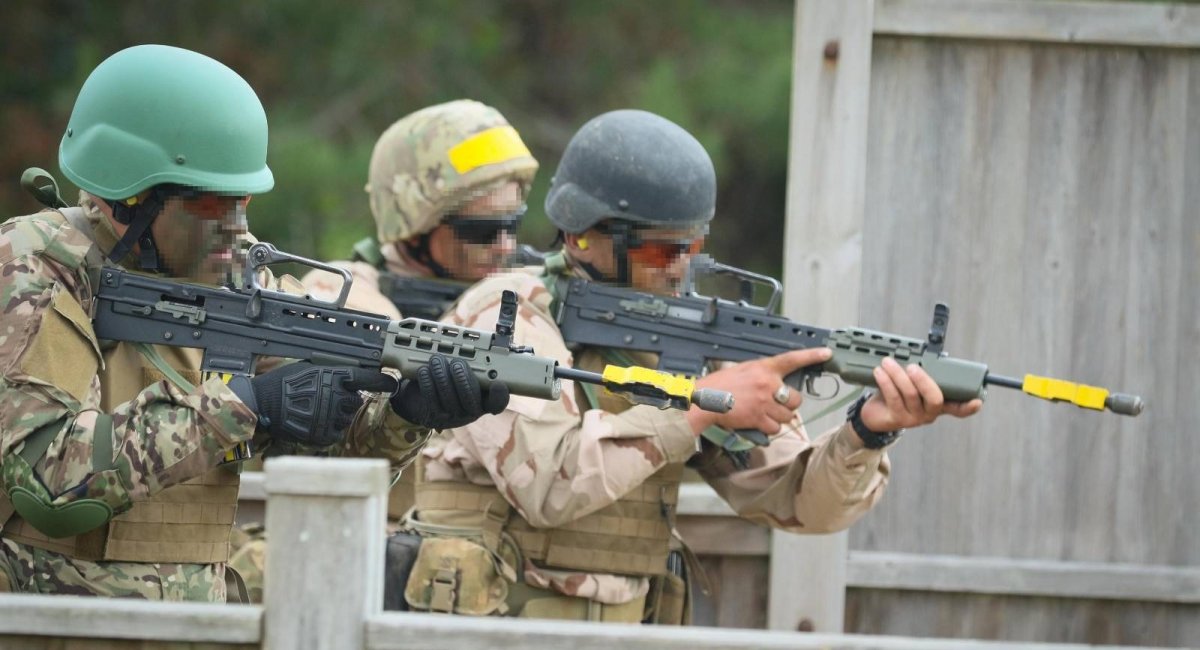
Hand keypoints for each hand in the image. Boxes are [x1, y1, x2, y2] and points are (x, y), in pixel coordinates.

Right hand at [229, 362, 393, 446]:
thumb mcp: (309, 368)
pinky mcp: (323, 434)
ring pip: (346, 418)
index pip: (367, 379)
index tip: (392, 383)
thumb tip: (350, 376)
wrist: (262, 404)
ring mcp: (330, 417)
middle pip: (356, 401)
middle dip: (346, 400)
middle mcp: (336, 397)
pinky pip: (335, 433)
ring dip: (337, 415)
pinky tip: (313, 422)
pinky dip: (328, 430)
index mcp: (333, 377)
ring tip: (315, 410)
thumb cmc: (282, 383)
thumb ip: (332, 372)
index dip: (382, 382)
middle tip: (326, 399)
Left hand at [389, 354, 509, 428]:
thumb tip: (486, 338)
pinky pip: (431, 400)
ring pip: (449, 399)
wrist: (421, 393)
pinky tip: (424, 370)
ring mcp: (452, 416)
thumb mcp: (465, 366)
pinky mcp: (433, 416)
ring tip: (436, 360)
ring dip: (442, 376)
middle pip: (471, 400)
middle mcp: (471, 410)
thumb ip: (475, 357)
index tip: (497, 384)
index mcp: (484, 398)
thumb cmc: (449, 375)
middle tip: (457, 362)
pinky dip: (427, 383)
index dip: (499, 395)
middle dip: (463, 379)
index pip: (497, 402)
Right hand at [687, 348, 831, 434]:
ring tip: (764, 413)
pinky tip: (758, 422)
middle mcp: (768, 384)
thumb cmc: (721, 385)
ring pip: (787, 416)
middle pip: (796, 399)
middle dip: (789, 405)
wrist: (705, 400)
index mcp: (764, 368)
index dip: (811, 355)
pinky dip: (769, 428)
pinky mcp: (759, 418)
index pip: (792, 359)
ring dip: (779, 418)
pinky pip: (775, 428)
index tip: (826, 353)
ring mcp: (764, 402)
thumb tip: (777, 385)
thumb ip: (763, 375)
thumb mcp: (744, 370)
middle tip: (776, 404)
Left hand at [859, 357, 982, 431]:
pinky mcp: (897, 419)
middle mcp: (929, 413)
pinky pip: (893, 398)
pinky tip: (880, 372)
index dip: (968, 406)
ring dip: (898, 375)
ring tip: (888, 362)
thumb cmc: (896, 394)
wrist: (874, 414)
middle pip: (935, 399)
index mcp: (938, 404)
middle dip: (924, 380)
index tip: (977, 401)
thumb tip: (922, 351)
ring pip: (911, 395)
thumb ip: (921, 372)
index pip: (958, 409)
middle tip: (912, 366)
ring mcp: (914, 418)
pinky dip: (886, 382)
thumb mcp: (912, 383)